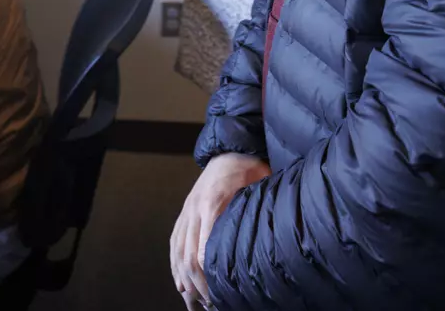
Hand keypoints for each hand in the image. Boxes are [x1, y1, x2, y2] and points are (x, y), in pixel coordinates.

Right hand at [169, 153, 270, 307]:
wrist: (231, 150)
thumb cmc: (250, 170)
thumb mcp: (260, 188)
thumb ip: (258, 212)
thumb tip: (270, 241)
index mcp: (213, 201)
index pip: (204, 245)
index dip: (209, 272)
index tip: (219, 292)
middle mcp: (195, 208)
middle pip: (188, 254)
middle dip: (198, 284)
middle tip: (211, 303)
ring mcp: (187, 211)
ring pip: (178, 251)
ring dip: (185, 279)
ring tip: (196, 301)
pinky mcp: (184, 214)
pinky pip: (174, 243)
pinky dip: (175, 266)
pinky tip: (180, 283)